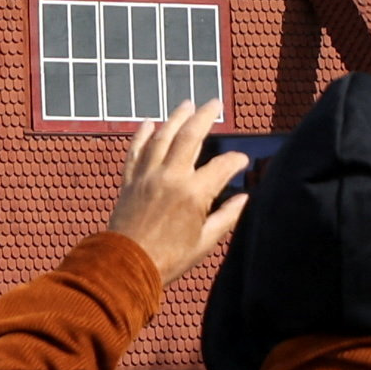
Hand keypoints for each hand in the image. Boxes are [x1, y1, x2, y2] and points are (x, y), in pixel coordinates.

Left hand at [105, 101, 250, 286]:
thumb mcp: (205, 242)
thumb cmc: (169, 259)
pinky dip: (141, 135)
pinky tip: (148, 123)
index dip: (236, 161)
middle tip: (214, 103)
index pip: (222, 166)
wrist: (126, 266)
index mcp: (194, 193)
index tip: (242, 161)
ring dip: (175, 118)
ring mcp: (147, 176)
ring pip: (162, 136)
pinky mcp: (130, 181)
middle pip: (190, 136)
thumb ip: (226, 217)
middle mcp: (171, 176)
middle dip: (205, 117)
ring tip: (186, 104)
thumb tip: (244, 199)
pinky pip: (136, 151)